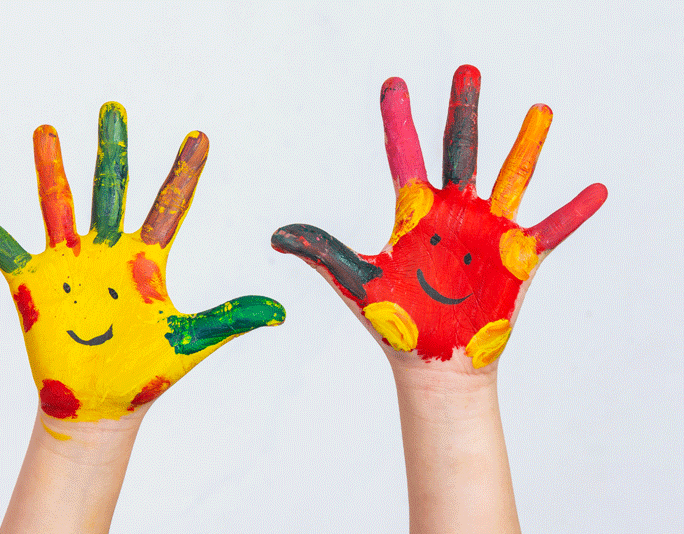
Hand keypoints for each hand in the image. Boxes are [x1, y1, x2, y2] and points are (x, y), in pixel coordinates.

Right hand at [0, 102, 283, 422]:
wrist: (103, 404)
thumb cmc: (147, 371)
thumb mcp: (191, 339)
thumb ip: (232, 318)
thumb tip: (281, 312)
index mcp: (147, 260)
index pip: (170, 205)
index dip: (185, 172)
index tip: (201, 137)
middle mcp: (108, 252)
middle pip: (111, 188)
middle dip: (113, 149)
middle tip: (114, 108)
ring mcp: (69, 264)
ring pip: (59, 205)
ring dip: (51, 169)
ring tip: (47, 130)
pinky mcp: (33, 285)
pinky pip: (5, 249)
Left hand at [272, 65, 605, 369]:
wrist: (434, 363)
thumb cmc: (396, 322)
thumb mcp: (356, 281)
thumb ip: (322, 251)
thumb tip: (276, 234)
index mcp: (414, 214)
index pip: (404, 156)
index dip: (398, 120)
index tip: (393, 84)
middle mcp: (454, 213)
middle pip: (460, 151)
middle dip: (462, 111)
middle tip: (466, 71)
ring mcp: (489, 232)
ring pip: (511, 177)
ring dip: (525, 144)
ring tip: (539, 108)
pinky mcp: (518, 259)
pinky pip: (552, 229)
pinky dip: (573, 212)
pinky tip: (596, 190)